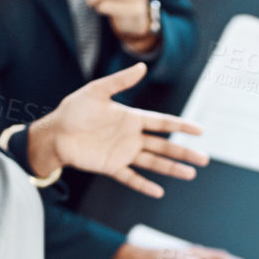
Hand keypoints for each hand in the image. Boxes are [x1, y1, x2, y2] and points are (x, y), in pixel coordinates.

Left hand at [32, 63, 208, 197]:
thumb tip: (142, 66)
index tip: (200, 131)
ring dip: (171, 169)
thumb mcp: (97, 91)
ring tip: (190, 174)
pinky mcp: (111, 167)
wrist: (54, 132)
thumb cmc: (74, 110)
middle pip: (163, 146)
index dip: (181, 126)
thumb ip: (120, 81)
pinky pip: (130, 178)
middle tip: (204, 159)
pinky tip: (159, 192)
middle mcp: (131, 137)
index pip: (162, 123)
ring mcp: (122, 153)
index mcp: (131, 118)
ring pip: (153, 163)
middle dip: (184, 152)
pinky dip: (143, 185)